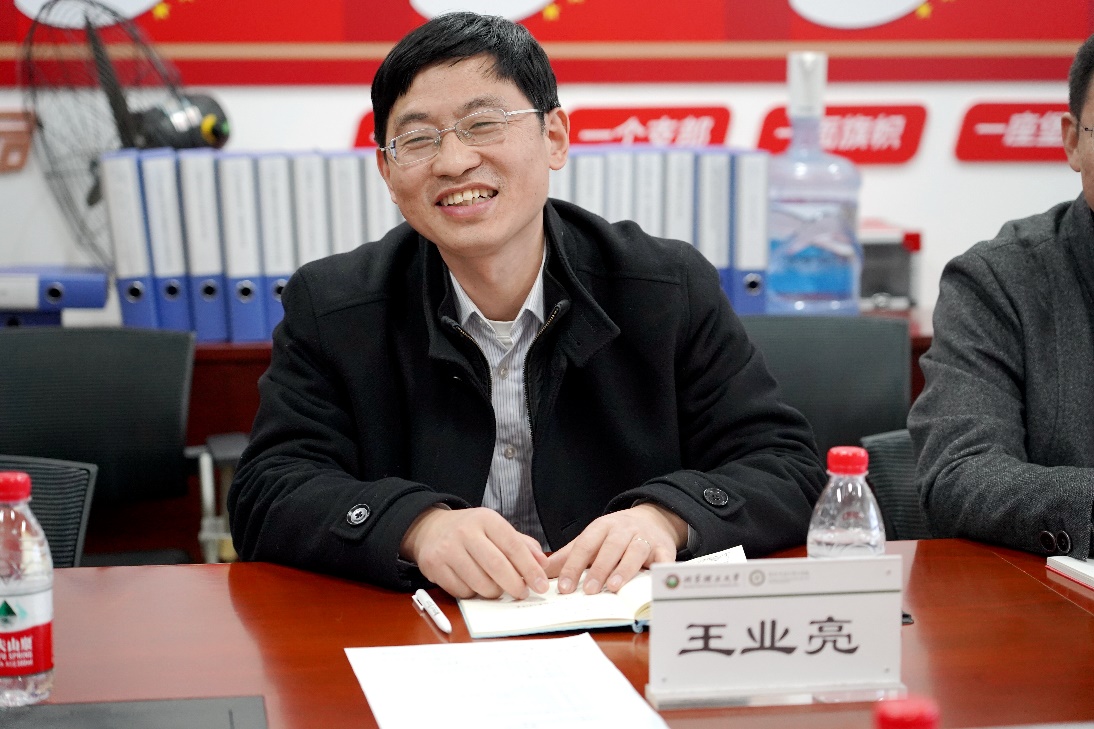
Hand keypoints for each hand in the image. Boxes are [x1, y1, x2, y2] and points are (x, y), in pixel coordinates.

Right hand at [400, 507, 548, 599]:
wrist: (430, 528)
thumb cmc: (470, 531)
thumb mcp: (496, 528)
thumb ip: (522, 545)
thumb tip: (543, 564)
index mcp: (486, 519)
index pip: (513, 546)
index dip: (530, 568)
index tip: (541, 585)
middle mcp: (465, 532)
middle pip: (496, 566)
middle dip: (515, 585)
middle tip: (524, 594)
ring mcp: (447, 549)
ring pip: (480, 582)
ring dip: (494, 592)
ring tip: (498, 588)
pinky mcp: (434, 566)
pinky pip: (462, 591)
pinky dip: (474, 594)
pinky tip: (475, 585)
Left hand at [544, 503, 686, 594]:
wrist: (652, 519)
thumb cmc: (615, 536)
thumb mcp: (591, 540)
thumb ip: (568, 556)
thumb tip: (541, 572)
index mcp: (602, 527)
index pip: (585, 546)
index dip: (573, 566)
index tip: (564, 587)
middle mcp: (624, 530)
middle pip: (610, 547)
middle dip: (599, 569)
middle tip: (589, 590)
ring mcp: (645, 538)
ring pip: (635, 551)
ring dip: (624, 569)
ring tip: (614, 587)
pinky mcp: (664, 548)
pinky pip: (664, 558)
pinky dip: (661, 569)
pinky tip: (655, 581)